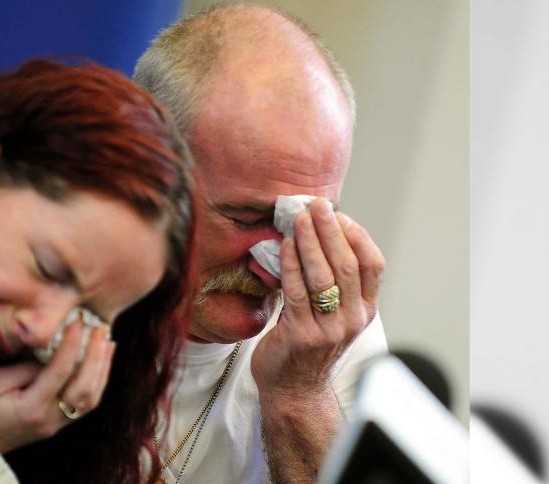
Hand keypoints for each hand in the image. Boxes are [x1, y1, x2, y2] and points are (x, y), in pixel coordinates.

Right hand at [0, 322, 115, 452]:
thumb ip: (24, 368)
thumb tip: (50, 353)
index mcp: (31, 408)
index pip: (60, 371)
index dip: (72, 343)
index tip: (78, 320)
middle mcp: (49, 419)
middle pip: (84, 387)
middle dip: (95, 354)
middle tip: (99, 328)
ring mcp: (55, 425)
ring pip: (91, 399)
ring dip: (102, 369)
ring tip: (107, 342)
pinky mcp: (56, 425)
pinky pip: (84, 405)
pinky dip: (96, 382)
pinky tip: (98, 363)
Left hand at [251, 198, 384, 399]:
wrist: (293, 390)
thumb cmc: (308, 343)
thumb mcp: (331, 313)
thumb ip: (331, 280)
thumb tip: (316, 232)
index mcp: (364, 310)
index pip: (373, 265)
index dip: (356, 235)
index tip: (337, 213)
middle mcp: (352, 319)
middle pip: (348, 265)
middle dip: (331, 231)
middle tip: (317, 205)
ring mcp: (329, 329)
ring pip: (324, 277)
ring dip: (310, 243)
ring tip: (298, 219)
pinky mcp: (301, 335)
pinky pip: (297, 293)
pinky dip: (290, 265)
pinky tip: (283, 246)